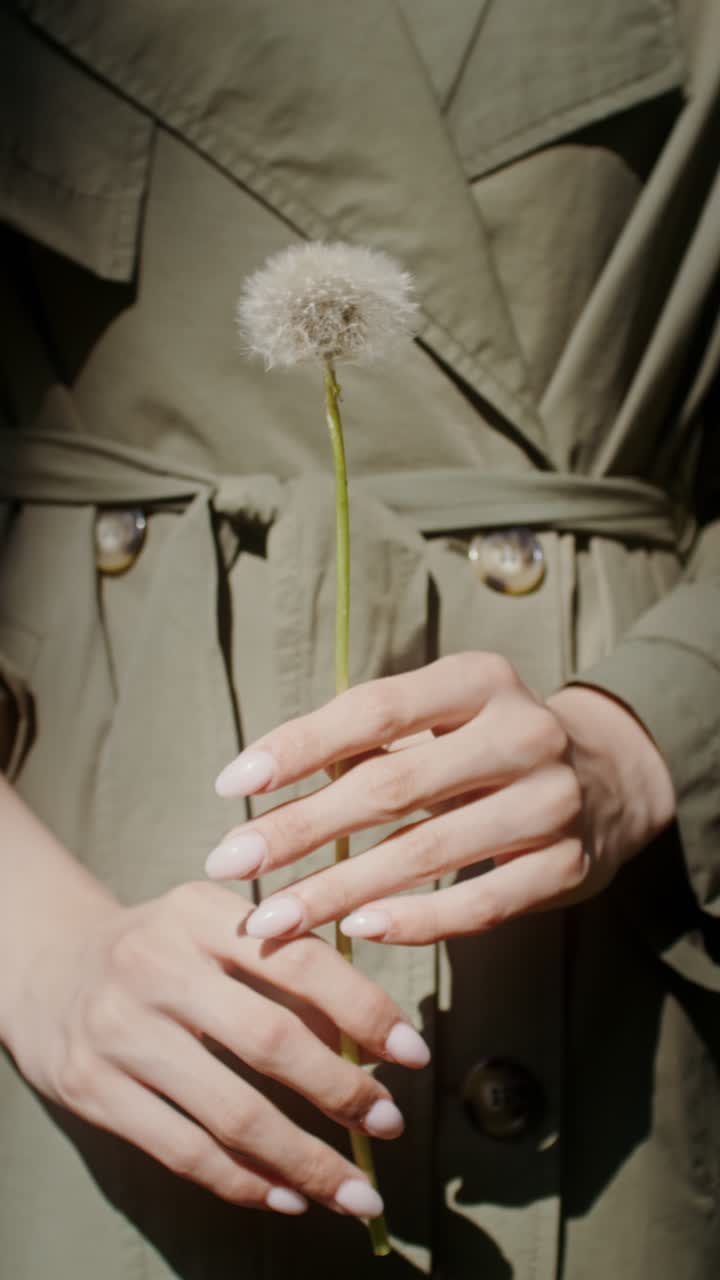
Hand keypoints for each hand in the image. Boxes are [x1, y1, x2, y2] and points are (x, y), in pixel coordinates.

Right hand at [4, 879, 429, 1218]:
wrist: (50, 968)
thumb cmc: (160, 952)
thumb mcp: (214, 932)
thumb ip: (285, 971)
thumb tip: (369, 1045)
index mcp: (200, 913)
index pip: (300, 960)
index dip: (366, 1009)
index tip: (414, 1052)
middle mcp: (156, 965)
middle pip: (270, 1040)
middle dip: (341, 1091)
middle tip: (389, 1123)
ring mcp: (120, 1030)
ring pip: (231, 1112)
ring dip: (306, 1160)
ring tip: (356, 1191)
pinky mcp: (93, 1088)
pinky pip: (184, 1151)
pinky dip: (246, 1183)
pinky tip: (290, 1196)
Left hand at [208, 653, 675, 943]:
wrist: (608, 776)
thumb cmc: (486, 745)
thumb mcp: (440, 717)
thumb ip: (366, 742)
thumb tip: (255, 786)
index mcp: (478, 679)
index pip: (375, 710)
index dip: (298, 746)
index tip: (231, 786)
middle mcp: (522, 731)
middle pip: (392, 786)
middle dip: (300, 830)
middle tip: (229, 862)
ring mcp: (552, 800)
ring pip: (427, 851)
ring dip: (337, 890)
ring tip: (270, 919)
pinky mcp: (568, 866)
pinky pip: (481, 902)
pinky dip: (415, 921)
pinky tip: (356, 931)